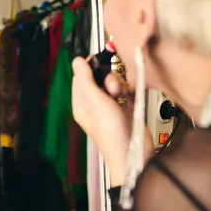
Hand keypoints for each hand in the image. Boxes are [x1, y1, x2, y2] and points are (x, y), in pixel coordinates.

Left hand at [71, 57, 153, 184]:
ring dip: (117, 84)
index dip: (89, 67)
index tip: (99, 59)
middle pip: (98, 79)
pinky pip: (124, 91)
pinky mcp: (124, 108)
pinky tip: (128, 97)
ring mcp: (109, 106)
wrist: (133, 152)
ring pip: (112, 83)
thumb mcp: (97, 102)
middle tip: (112, 87)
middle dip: (106, 77)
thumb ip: (87, 80)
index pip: (80, 78)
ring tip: (120, 95)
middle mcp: (93, 104)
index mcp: (81, 104)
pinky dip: (127, 91)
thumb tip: (76, 60)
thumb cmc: (112, 133)